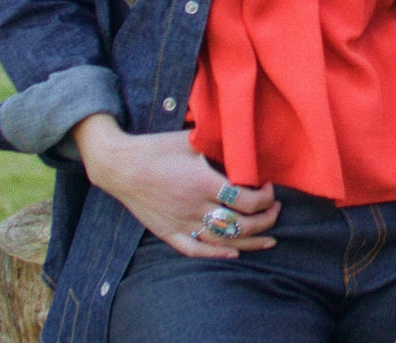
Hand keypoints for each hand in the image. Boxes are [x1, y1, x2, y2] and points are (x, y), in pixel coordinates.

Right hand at [73, 115, 279, 257]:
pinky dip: (217, 254)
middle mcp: (194, 207)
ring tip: (268, 237)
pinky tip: (233, 253)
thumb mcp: (192, 140)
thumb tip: (245, 142)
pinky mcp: (167, 232)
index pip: (246, 201)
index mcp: (204, 183)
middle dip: (265, 220)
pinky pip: (195, 250)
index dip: (265, 198)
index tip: (269, 188)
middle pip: (240, 224)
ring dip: (250, 241)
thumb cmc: (157, 147)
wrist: (120, 165)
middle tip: (276, 210)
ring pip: (223, 242)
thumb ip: (219, 145)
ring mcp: (181, 223)